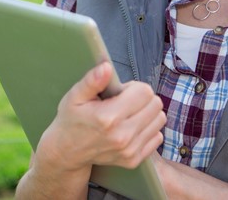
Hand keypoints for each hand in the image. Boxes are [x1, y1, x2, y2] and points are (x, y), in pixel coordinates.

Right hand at [36, 61, 165, 172]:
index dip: (133, 87)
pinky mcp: (134, 160)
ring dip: (147, 113)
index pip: (144, 92)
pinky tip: (131, 127)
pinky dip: (148, 129)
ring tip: (128, 114)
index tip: (120, 92)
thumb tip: (107, 67)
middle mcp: (122, 136)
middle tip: (125, 102)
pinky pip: (158, 136)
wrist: (67, 152)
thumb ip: (92, 81)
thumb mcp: (75, 96)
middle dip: (142, 98)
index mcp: (108, 117)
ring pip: (160, 119)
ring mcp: (130, 150)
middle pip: (155, 104)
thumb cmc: (71, 120)